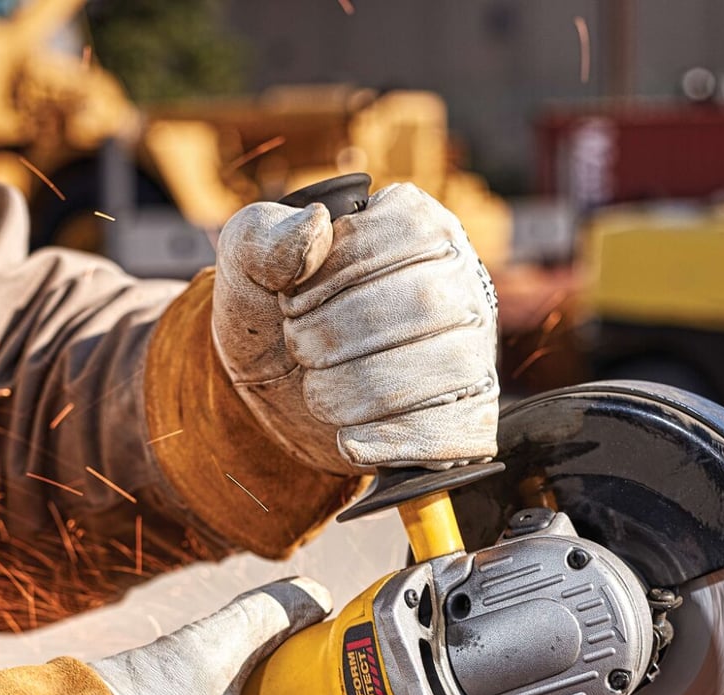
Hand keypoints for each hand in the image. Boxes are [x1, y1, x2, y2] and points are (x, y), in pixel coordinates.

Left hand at [212, 182, 499, 474]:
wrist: (279, 386)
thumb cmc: (274, 311)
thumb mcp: (249, 262)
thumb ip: (268, 237)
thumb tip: (316, 225)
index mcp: (416, 224)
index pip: (400, 238)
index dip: (333, 281)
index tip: (289, 304)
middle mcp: (459, 279)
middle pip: (425, 304)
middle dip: (341, 337)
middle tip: (300, 351)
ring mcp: (474, 345)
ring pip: (446, 368)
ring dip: (360, 392)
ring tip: (317, 394)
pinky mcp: (469, 408)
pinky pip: (456, 429)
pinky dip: (393, 441)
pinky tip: (349, 441)